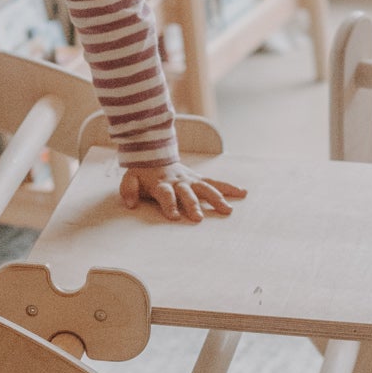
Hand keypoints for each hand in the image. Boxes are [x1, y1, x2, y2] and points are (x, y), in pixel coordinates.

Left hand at [118, 160, 245, 221]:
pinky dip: (229, 187)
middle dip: (193, 205)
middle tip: (199, 218)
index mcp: (161, 184)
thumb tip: (130, 204)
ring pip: (205, 188)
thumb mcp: (130, 178)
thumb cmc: (143, 173)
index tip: (173, 217)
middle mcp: (178, 182)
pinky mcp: (199, 179)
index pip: (165, 195)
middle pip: (187, 194)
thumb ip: (129, 189)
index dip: (169, 205)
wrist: (154, 154)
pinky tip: (243, 193)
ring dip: (216, 198)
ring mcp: (190, 180)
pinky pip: (215, 182)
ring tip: (227, 210)